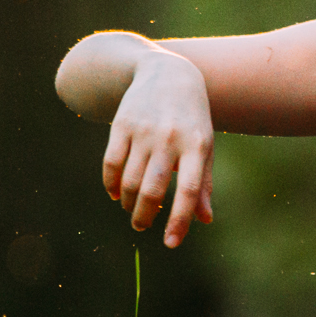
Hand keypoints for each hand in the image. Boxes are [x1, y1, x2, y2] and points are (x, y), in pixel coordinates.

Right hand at [100, 51, 214, 247]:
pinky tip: (117, 193)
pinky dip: (111, 185)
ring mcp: (144, 130)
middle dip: (144, 217)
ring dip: (129, 203)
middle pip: (153, 190)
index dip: (180, 220)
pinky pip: (111, 164)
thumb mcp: (204, 145)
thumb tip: (204, 220)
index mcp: (197, 145)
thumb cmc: (191, 118)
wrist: (168, 72)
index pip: (189, 190)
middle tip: (141, 226)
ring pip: (130, 181)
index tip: (170, 243)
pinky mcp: (122, 124)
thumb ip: (203, 182)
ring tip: (132, 210)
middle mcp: (170, 138)